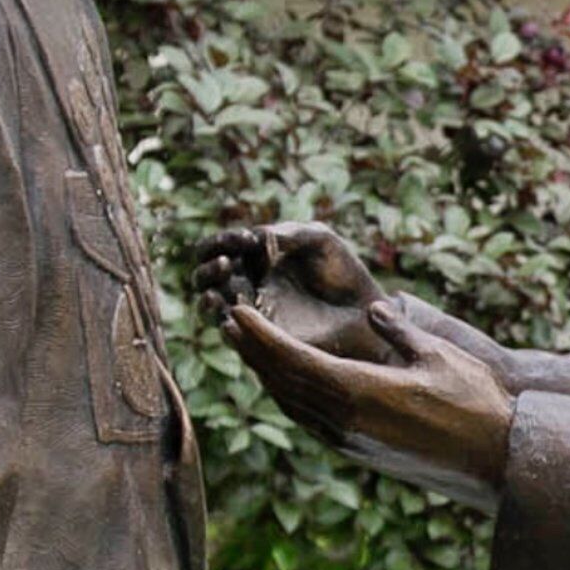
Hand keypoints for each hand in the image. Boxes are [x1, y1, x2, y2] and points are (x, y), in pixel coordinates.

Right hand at [189, 222, 389, 362]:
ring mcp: (251, 312)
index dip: (224, 240)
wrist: (364, 313)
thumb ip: (291, 232)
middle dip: (208, 264)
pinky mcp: (259, 337)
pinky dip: (221, 319)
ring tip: (220, 284)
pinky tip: (228, 309)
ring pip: (209, 302)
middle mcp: (247, 284)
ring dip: (207, 291)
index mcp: (256, 258)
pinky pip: (228, 330)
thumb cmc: (345, 273)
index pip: (220, 246)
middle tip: (227, 262)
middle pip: (205, 273)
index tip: (247, 239)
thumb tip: (257, 237)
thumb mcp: (321, 240)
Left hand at [223, 297, 514, 509]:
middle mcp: (344, 421)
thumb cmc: (474, 402)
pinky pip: (309, 419)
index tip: (236, 313)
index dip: (260, 336)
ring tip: (247, 347)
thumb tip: (374, 310)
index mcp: (359, 392)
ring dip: (266, 374)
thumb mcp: (438, 355)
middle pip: (283, 383)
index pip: (293, 360)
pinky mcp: (357, 450)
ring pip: (292, 404)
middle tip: (227, 322)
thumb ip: (400, 331)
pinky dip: (289, 394)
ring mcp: (349, 441)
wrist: (493, 460)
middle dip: (252, 351)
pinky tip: (286, 380)